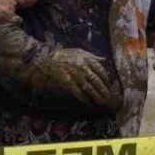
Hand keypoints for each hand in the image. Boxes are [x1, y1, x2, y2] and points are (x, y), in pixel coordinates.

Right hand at [0, 0, 19, 23]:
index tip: (1, 1)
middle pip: (13, 3)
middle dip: (9, 6)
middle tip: (3, 9)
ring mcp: (10, 9)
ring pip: (14, 11)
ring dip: (10, 13)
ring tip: (5, 16)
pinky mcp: (9, 17)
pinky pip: (17, 20)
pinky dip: (15, 20)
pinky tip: (12, 21)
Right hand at [7, 47, 122, 110]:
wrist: (45, 59)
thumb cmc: (63, 56)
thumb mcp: (79, 52)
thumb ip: (93, 56)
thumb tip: (105, 60)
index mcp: (87, 59)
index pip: (101, 70)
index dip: (106, 79)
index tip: (108, 85)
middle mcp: (83, 67)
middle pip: (97, 81)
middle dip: (103, 90)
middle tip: (107, 97)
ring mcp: (75, 75)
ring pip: (89, 88)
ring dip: (96, 96)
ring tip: (101, 102)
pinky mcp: (67, 82)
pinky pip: (78, 92)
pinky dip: (83, 98)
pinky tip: (87, 102)